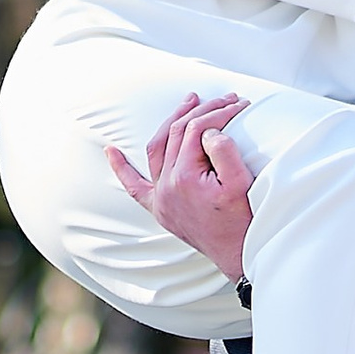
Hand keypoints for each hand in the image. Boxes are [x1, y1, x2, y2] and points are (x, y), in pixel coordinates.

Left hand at [108, 90, 256, 284]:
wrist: (239, 254)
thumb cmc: (243, 220)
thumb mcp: (240, 183)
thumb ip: (224, 151)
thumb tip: (208, 130)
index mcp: (184, 178)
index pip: (196, 129)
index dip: (218, 112)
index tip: (238, 105)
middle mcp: (166, 187)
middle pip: (176, 133)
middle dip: (200, 111)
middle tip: (221, 99)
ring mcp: (160, 199)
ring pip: (157, 149)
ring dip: (171, 123)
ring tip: (188, 105)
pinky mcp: (160, 209)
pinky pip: (135, 186)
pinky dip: (122, 168)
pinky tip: (111, 152)